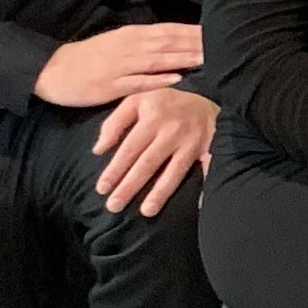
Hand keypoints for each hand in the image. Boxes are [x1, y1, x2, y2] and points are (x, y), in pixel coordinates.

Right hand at [36, 22, 203, 107]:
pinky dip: (158, 80)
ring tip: (208, 59)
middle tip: (225, 44)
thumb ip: (146, 41)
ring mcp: (121, 66)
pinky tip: (177, 79)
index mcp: (132, 34)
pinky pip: (138, 83)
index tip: (219, 31)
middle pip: (169, 43)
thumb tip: (176, 39)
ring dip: (184, 59)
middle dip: (196, 44)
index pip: (170, 30)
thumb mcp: (119, 41)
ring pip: (158, 60)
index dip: (194, 31)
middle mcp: (130, 47)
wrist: (53, 69)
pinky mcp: (111, 86)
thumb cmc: (90, 57)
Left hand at [88, 88, 214, 215]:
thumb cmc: (164, 102)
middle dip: (130, 186)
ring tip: (146, 211)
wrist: (206, 96)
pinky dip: (205, 188)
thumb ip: (114, 123)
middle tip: (114, 206)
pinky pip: (207, 170)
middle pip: (148, 163)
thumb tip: (98, 150)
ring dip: (160, 192)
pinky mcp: (209, 149)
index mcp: (152, 116)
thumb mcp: (136, 100)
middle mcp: (172, 130)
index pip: (129, 148)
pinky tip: (199, 205)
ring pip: (174, 171)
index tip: (102, 189)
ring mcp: (192, 142)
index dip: (115, 170)